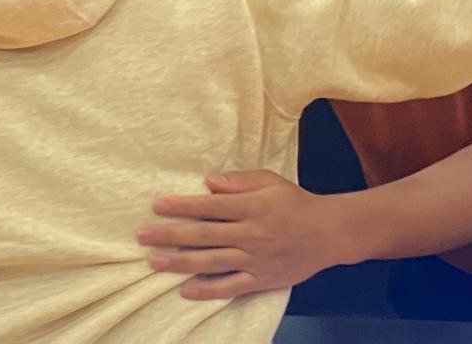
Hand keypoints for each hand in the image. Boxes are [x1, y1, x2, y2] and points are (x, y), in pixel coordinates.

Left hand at [137, 170, 345, 299]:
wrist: (328, 233)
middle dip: (170, 235)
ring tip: (154, 261)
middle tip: (142, 236)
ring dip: (179, 262)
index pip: (209, 207)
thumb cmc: (295, 202)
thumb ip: (239, 181)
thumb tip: (208, 182)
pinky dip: (207, 291)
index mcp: (252, 207)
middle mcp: (250, 234)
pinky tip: (185, 290)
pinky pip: (230, 288)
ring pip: (210, 262)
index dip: (182, 206)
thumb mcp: (270, 181)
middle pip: (203, 235)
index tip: (157, 206)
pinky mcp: (260, 280)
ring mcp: (254, 260)